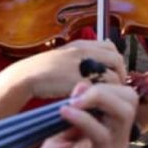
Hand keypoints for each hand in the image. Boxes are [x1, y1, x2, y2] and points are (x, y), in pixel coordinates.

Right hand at [11, 40, 126, 101]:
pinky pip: (102, 88)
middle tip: (117, 86)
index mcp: (82, 44)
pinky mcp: (80, 81)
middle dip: (120, 73)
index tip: (114, 73)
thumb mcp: (64, 56)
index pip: (111, 47)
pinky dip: (104, 96)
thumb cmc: (44, 71)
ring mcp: (83, 66)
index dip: (116, 62)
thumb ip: (81, 57)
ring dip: (114, 87)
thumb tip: (97, 63)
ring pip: (112, 75)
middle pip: (116, 59)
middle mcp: (86, 51)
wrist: (27, 76)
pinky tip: (99, 102)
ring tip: (108, 97)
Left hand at [25, 82, 137, 147]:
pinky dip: (84, 119)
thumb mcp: (59, 133)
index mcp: (111, 131)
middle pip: (130, 100)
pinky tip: (65, 112)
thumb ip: (73, 111)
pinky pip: (102, 136)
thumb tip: (82, 84)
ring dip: (98, 99)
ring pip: (122, 113)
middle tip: (78, 95)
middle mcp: (117, 140)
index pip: (125, 96)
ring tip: (72, 103)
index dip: (105, 85)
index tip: (77, 90)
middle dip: (105, 88)